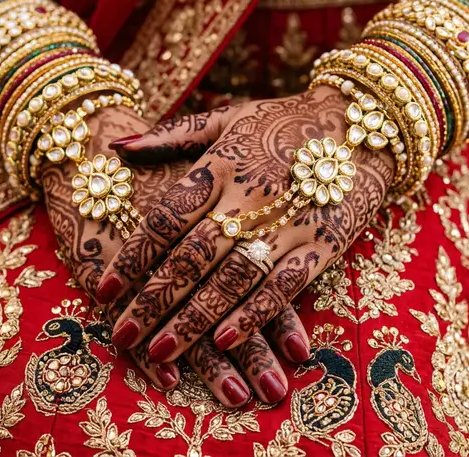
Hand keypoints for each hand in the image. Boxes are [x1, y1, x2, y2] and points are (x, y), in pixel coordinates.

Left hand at [42, 106, 310, 406]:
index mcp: (219, 166)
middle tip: (121, 335)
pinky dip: (252, 314)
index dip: (133, 256)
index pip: (166, 218)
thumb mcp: (228, 117)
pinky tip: (223, 341)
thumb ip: (172, 136)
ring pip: (231, 280)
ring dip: (194, 318)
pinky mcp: (321, 245)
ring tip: (161, 351)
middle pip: (191, 257)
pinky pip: (282, 287)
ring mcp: (286, 224)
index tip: (104, 291)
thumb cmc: (286, 120)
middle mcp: (247, 198)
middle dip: (153, 300)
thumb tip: (116, 150)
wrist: (364, 123)